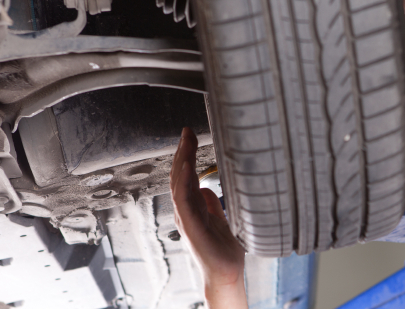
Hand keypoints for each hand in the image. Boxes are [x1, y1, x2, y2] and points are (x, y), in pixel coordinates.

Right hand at [170, 128, 247, 307]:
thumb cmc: (222, 250)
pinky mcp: (192, 227)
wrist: (226, 272)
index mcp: (192, 207)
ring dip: (182, 161)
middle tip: (186, 131)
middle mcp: (186, 211)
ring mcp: (187, 218)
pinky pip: (184, 202)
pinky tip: (186, 168)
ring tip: (185, 142)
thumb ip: (211, 204)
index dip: (186, 155)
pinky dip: (183, 183)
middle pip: (179, 176)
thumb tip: (206, 188)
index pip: (185, 176)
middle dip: (182, 152)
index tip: (189, 136)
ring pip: (179, 184)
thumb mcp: (220, 219)